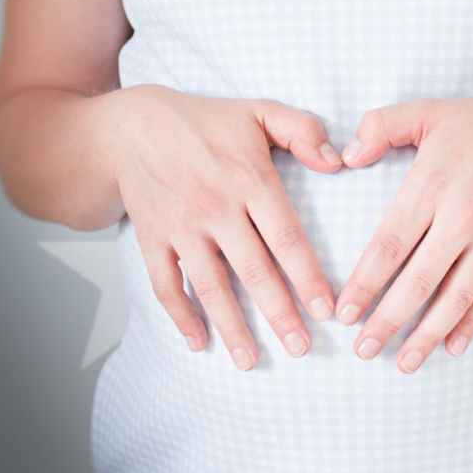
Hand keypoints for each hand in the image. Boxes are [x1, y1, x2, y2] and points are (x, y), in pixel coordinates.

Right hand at [108, 84, 342, 368]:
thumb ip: (304, 130)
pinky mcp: (152, 238)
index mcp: (249, 179)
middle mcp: (216, 207)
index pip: (286, 238)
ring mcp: (181, 226)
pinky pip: (165, 284)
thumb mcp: (260, 111)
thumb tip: (339, 160)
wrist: (134, 125)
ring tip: (251, 361)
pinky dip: (180, 316)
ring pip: (210, 286)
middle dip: (279, 314)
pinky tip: (198, 343)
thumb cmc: (207, 121)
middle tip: (301, 348)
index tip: (327, 311)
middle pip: (253, 271)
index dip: (308, 277)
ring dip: (231, 327)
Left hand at [334, 90, 472, 371]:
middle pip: (417, 281)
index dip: (364, 283)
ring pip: (455, 297)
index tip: (344, 313)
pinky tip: (452, 347)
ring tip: (403, 363)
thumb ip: (380, 126)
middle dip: (386, 321)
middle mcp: (462, 216)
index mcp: (432, 184)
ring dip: (427, 335)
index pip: (389, 245)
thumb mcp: (428, 111)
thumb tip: (345, 157)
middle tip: (362, 350)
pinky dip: (472, 324)